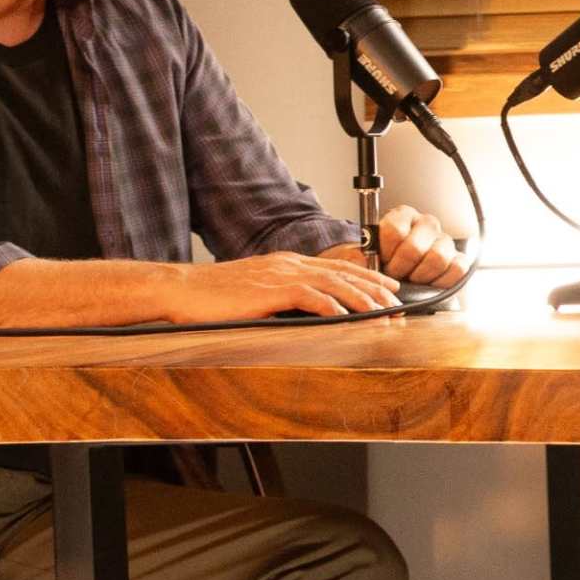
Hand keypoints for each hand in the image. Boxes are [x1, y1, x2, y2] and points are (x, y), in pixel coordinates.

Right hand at [174, 250, 406, 323]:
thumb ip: (281, 297)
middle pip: (343, 274)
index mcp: (286, 263)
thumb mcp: (255, 292)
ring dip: (362, 299)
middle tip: (397, 303)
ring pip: (333, 284)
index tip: (387, 289)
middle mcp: (288, 265)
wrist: (181, 290)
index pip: (336, 268)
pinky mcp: (269, 291)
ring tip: (383, 312)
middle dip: (374, 289)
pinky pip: (308, 297)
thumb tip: (305, 312)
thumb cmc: (212, 296)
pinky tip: (347, 316)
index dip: (366, 278)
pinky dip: (331, 306)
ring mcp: (279, 276)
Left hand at [332, 208, 464, 284]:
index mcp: (402, 216)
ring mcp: (444, 240)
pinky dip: (442, 282)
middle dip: (401, 269)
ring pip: (438, 258)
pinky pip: (457, 269)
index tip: (382, 262)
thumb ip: (360, 256)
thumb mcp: (363, 256)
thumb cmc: (381, 264)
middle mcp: (426, 224)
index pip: (394, 231)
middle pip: (414, 248)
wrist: (396, 277)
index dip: (386, 253)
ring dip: (421, 276)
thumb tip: (363, 261)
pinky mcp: (459, 258)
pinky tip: (430, 283)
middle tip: (396, 276)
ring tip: (412, 279)